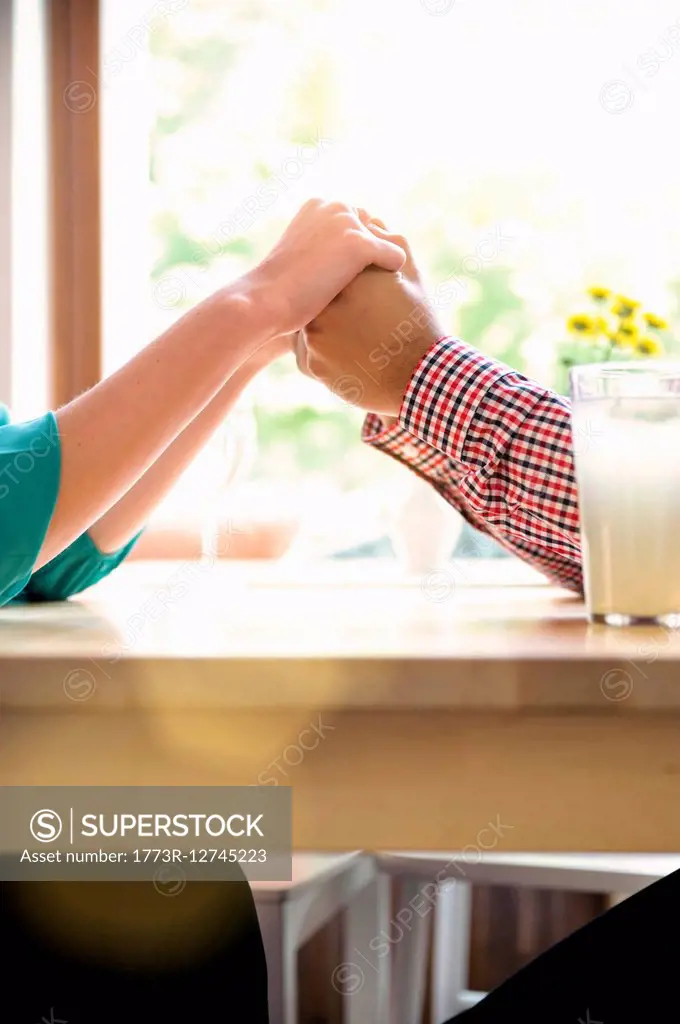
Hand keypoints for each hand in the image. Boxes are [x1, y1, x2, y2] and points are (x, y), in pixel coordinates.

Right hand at [249, 200, 405, 335]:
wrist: (266, 299)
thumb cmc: (278, 289)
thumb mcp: (300, 255)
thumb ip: (322, 247)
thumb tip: (341, 260)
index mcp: (319, 204)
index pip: (358, 221)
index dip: (357, 250)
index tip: (349, 273)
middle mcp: (335, 206)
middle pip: (376, 229)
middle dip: (374, 253)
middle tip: (367, 283)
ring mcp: (348, 224)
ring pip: (387, 242)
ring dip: (382, 265)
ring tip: (373, 289)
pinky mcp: (359, 245)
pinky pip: (395, 257)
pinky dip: (391, 274)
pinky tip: (380, 292)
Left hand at [295, 219, 443, 415]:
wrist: (420, 377)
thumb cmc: (418, 323)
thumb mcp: (410, 273)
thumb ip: (388, 242)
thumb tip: (369, 220)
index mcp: (348, 276)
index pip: (329, 269)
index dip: (342, 281)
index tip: (360, 297)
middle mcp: (325, 302)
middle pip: (314, 296)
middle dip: (328, 304)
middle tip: (357, 321)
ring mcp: (314, 335)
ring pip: (306, 325)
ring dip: (322, 331)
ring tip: (353, 342)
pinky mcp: (309, 363)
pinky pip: (305, 353)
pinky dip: (321, 356)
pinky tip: (346, 359)